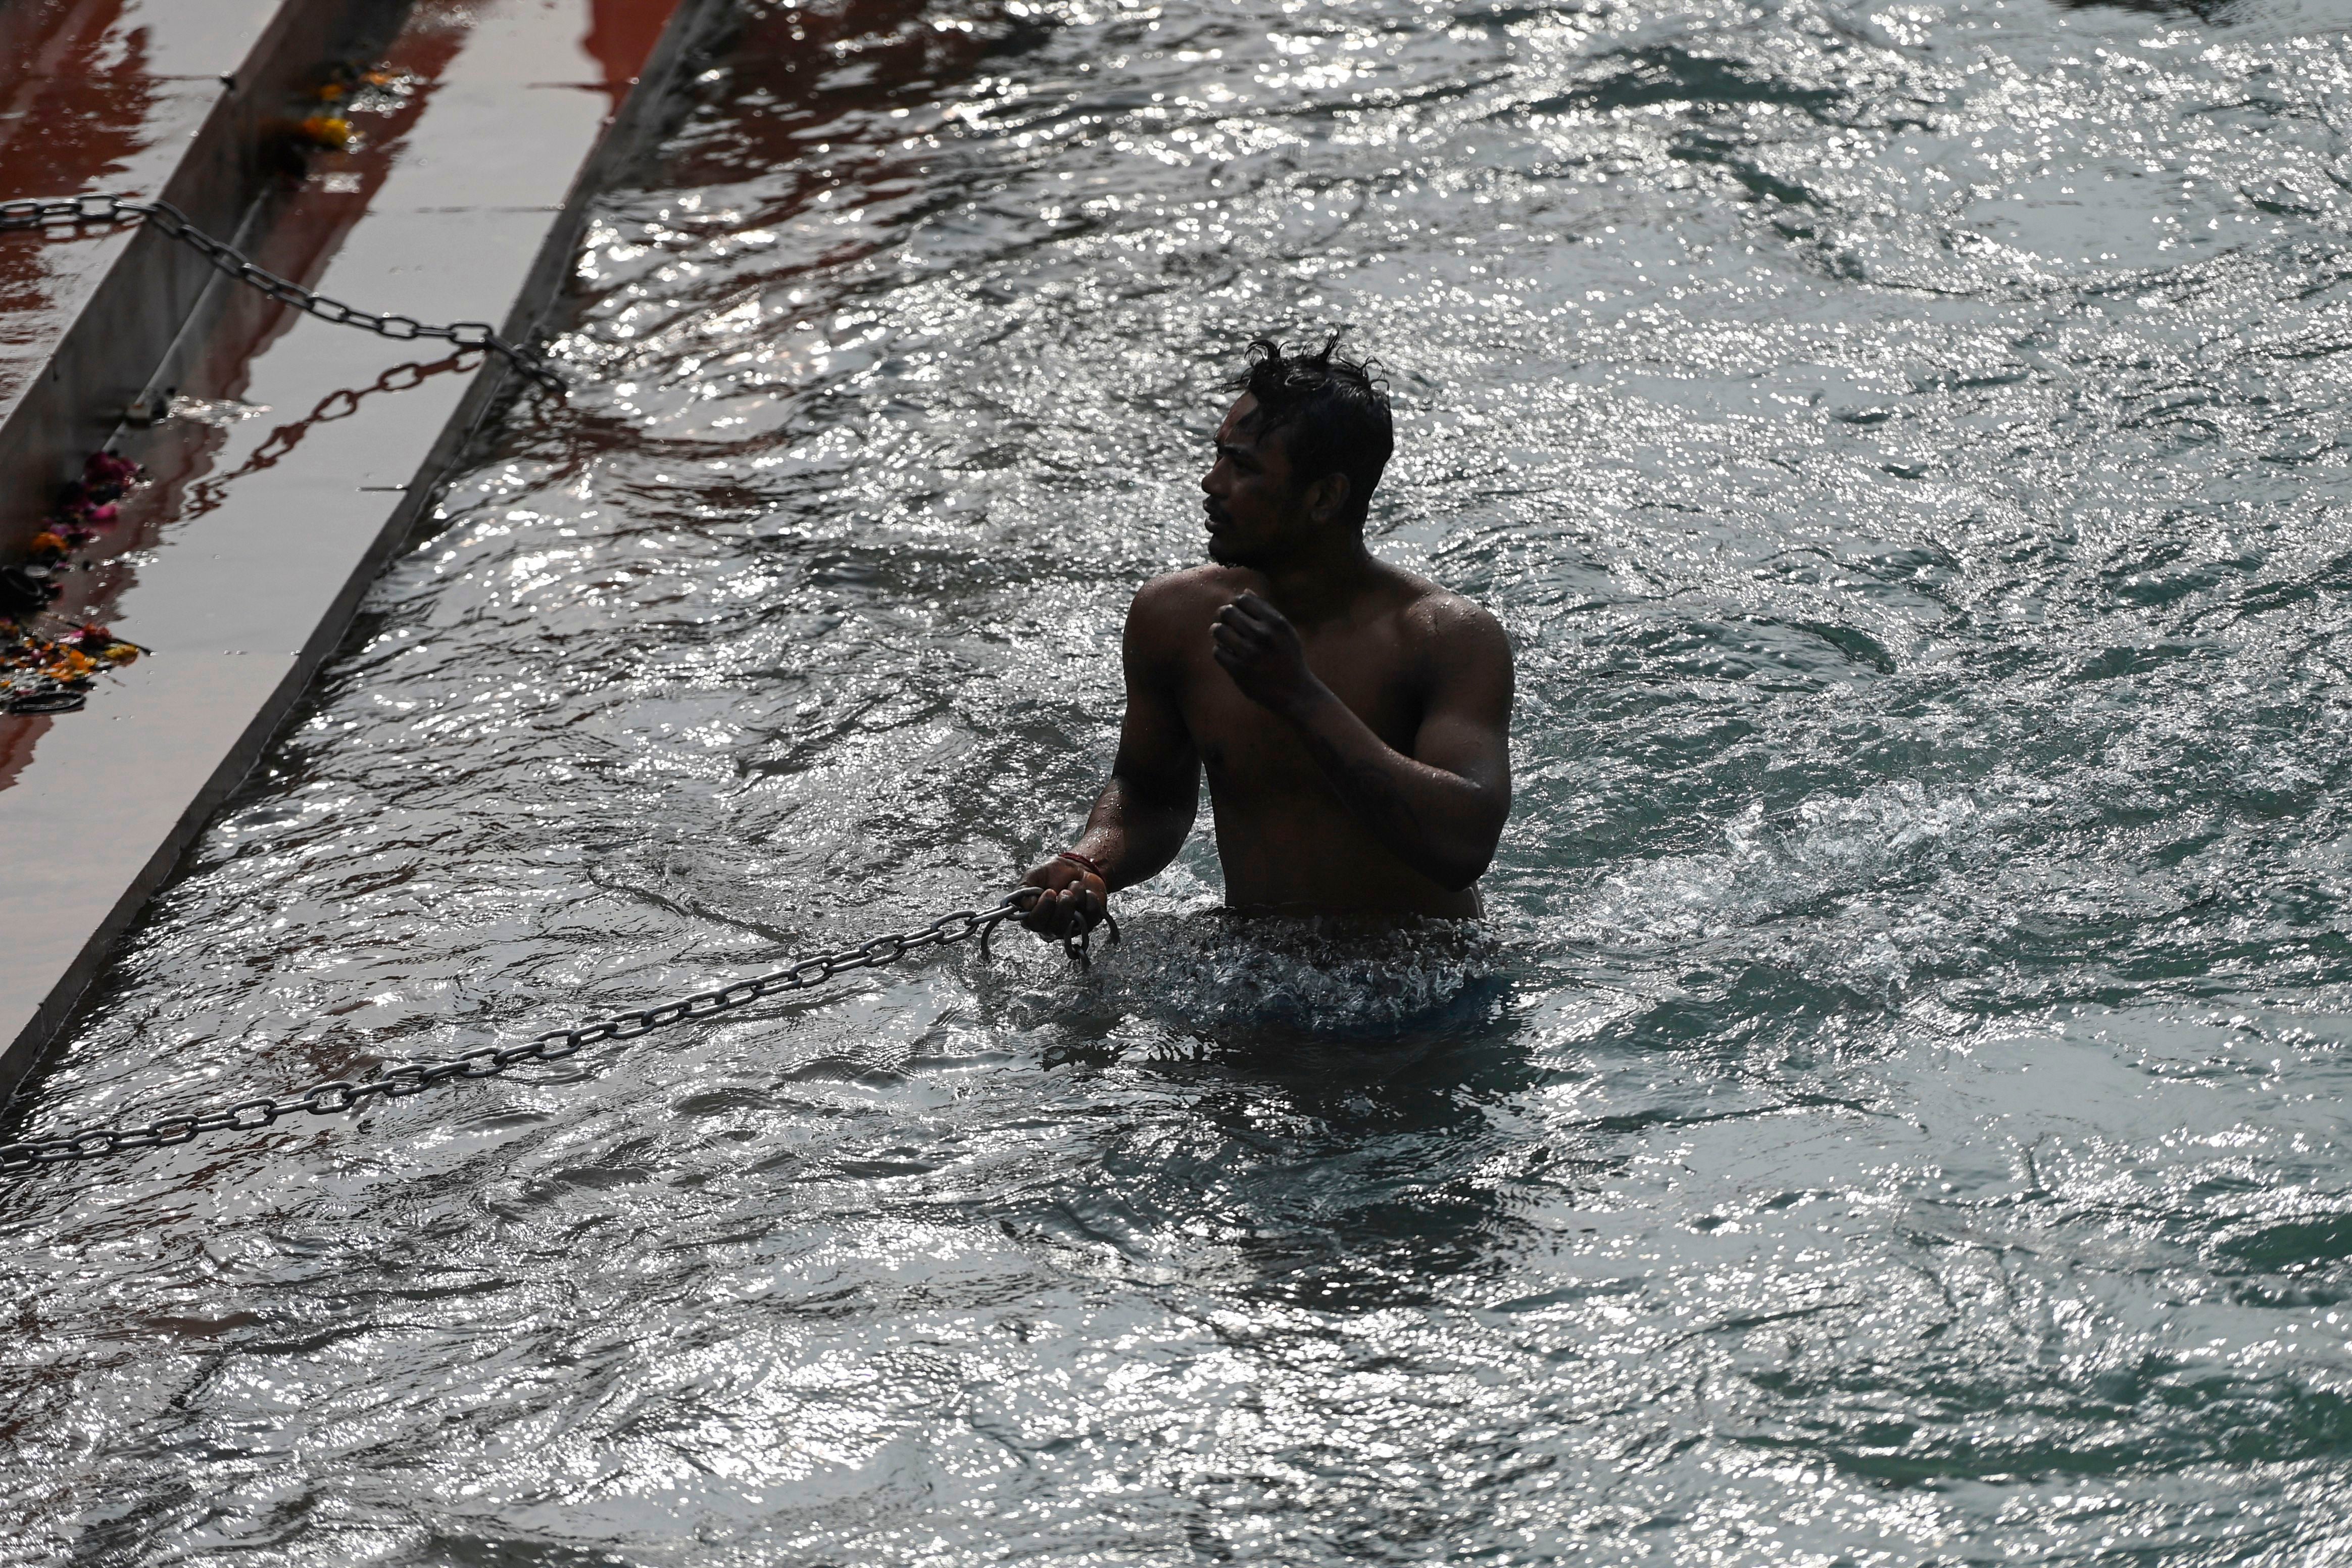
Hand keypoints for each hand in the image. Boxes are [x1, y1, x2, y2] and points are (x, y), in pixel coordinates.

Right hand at [1017, 856, 1107, 938]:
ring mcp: (1072, 926)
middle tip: (1065, 891)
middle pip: (1055, 928)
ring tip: (1074, 885)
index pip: (1034, 924)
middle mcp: (1052, 925)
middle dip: (1062, 907)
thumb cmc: (1054, 873)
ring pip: (1074, 923)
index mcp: (1035, 915)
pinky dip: (1090, 900)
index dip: (1042, 909)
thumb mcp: (1034, 875)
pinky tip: (1087, 892)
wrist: (1077, 867)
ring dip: (1076, 898)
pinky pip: (1092, 916)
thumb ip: (1024, 889)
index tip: (1049, 892)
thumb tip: (1026, 905)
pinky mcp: (1090, 921)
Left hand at [1211, 591, 1322, 719]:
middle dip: (1224, 615)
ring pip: (1218, 630)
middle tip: (1227, 623)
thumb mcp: (1285, 631)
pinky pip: (1217, 651)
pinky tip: (1229, 654)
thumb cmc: (1289, 657)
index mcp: (1275, 622)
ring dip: (1218, 632)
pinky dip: (1221, 651)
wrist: (1295, 692)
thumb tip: (1245, 591)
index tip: (1239, 613)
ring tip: (1225, 637)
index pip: (1243, 599)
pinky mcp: (1239, 671)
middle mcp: (1262, 635)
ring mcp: (1250, 653)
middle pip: (1227, 612)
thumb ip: (1266, 610)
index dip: (1237, 604)